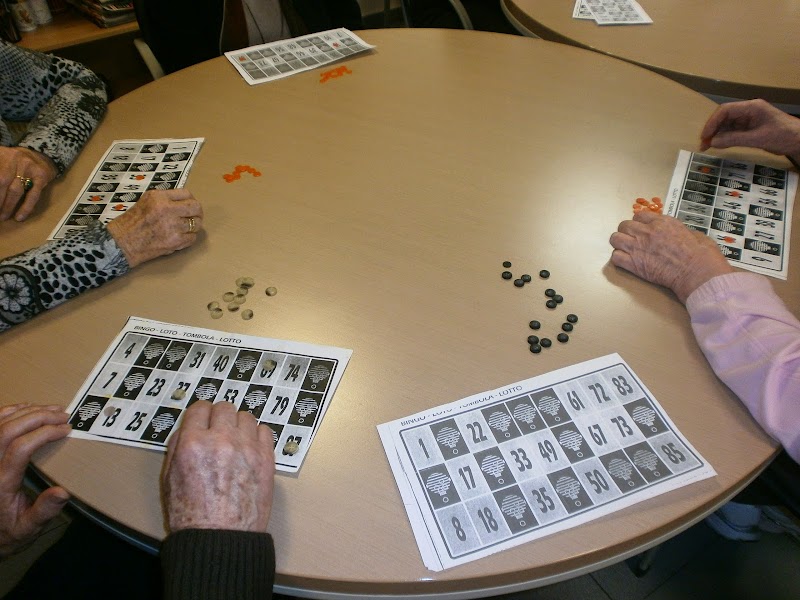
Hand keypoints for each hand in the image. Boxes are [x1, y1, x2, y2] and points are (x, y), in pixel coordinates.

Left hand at [0, 147, 57, 221]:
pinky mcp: (41, 177)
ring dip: (8, 206)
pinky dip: (26, 207)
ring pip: (15, 190)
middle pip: (2, 182)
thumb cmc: (18, 161)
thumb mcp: (2, 159)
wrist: (44, 155)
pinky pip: (33, 195)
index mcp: (2, 154)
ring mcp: (29, 168)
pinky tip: (20, 217)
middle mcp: (14, 159)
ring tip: (3, 217)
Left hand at [0, 404, 71, 556]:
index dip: (44, 433)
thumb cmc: (7, 531)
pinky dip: (12, 411)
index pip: (20, 447)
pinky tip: (29, 409)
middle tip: (64, 415)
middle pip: (9, 429)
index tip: (66, 430)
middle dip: (39, 417)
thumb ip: (44, 511)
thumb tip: (62, 492)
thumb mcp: (28, 529)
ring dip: (28, 411)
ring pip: (0, 422)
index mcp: (1, 482)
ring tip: (53, 410)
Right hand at [106, 189, 202, 268]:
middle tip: (194, 216)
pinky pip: (192, 238)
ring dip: (193, 226)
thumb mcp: (145, 201)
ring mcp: (172, 226)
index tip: (189, 204)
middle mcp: (167, 210)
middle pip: (196, 208)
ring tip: (185, 228)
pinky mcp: (175, 241)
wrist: (122, 243)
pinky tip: (180, 237)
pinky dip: (188, 238)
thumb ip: (164, 199)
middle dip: (197, 212)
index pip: (186, 193)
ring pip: (197, 224)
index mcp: (159, 197)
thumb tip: (183, 201)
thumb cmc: (131, 223)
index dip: (191, 199)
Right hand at [162, 401, 275, 532]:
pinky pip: (265, 431)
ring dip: (239, 426)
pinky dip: (256, 436)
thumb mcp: (168, 480)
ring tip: (235, 442)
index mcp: (192, 444)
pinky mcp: (266, 458)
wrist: (220, 541)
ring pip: (246, 416)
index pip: (199, 408)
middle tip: (218, 431)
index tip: (203, 421)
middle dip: (219, 417)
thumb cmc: (190, 516)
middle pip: (225, 407)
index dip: (200, 415)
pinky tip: (250, 449)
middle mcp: (221, 440)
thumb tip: (188, 430)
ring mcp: (247, 448)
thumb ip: (177, 448)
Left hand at [609, 211, 733, 303]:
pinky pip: (615, 257)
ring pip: (615, 239)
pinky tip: (627, 263)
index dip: (640, 223)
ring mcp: (638, 247)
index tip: (643, 230)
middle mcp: (647, 232)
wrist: (697, 272)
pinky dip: (619, 260)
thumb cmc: (702, 255)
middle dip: (627, 233)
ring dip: (619, 244)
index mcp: (662, 222)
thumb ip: (681, 230)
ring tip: (627, 251)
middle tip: (633, 241)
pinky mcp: (634, 264)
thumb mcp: (695, 234)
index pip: (639, 216)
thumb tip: (679, 233)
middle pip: (624, 226)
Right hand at [699, 99, 799, 162]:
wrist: (799, 140)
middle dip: (712, 129)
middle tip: (703, 144)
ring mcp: (749, 119)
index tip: (705, 137)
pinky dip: (725, 138)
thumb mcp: (758, 139)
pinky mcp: (750, 127)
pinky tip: (719, 145)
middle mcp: (748, 110)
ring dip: (717, 135)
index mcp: (751, 107)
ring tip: (708, 147)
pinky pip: (733, 130)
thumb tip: (713, 142)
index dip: (712, 123)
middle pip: (724, 116)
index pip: (725, 110)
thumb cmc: (783, 136)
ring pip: (727, 124)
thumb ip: (734, 139)